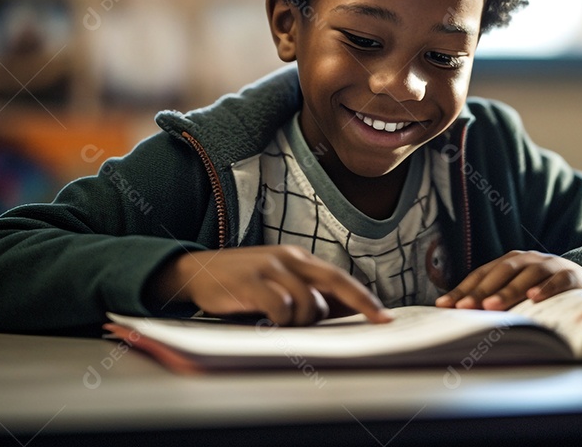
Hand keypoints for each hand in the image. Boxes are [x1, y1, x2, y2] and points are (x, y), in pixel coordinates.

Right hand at [151, 245, 392, 325]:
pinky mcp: (250, 282)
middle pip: (334, 281)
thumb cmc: (242, 282)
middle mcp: (289, 259)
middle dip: (361, 303)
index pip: (339, 278)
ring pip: (307, 302)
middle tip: (378, 320)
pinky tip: (269, 321)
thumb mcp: (278, 281)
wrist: (197, 271)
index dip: (364, 297)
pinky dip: (280, 320)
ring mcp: (270, 268)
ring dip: (302, 321)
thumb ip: (306, 292)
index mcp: (298, 259)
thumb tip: (341, 311)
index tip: (384, 316)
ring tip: (283, 323)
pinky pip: (279, 307)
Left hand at [434, 250, 581, 310]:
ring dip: (508, 291)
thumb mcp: (517, 290)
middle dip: (481, 291)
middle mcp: (527, 259)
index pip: (481, 274)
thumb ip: (495, 297)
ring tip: (491, 306)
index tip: (445, 305)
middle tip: (465, 307)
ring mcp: (548, 265)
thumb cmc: (541, 288)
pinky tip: (534, 298)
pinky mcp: (570, 274)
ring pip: (526, 276)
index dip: (463, 289)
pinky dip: (545, 288)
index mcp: (510, 262)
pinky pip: (557, 280)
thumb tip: (461, 314)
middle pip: (501, 273)